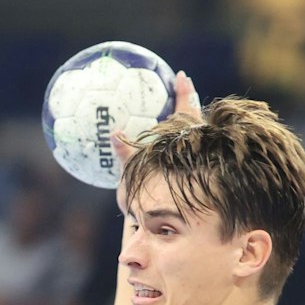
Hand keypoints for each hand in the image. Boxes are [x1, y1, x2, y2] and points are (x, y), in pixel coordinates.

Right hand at [113, 71, 202, 210]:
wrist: (152, 228)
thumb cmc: (144, 202)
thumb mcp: (132, 176)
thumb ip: (125, 153)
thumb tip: (115, 134)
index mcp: (181, 148)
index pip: (186, 114)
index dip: (184, 94)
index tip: (182, 76)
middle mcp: (186, 154)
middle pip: (189, 121)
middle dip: (184, 102)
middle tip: (179, 83)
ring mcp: (182, 164)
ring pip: (183, 136)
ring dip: (179, 120)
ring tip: (170, 103)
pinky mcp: (172, 173)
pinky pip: (165, 150)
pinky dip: (160, 139)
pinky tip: (145, 137)